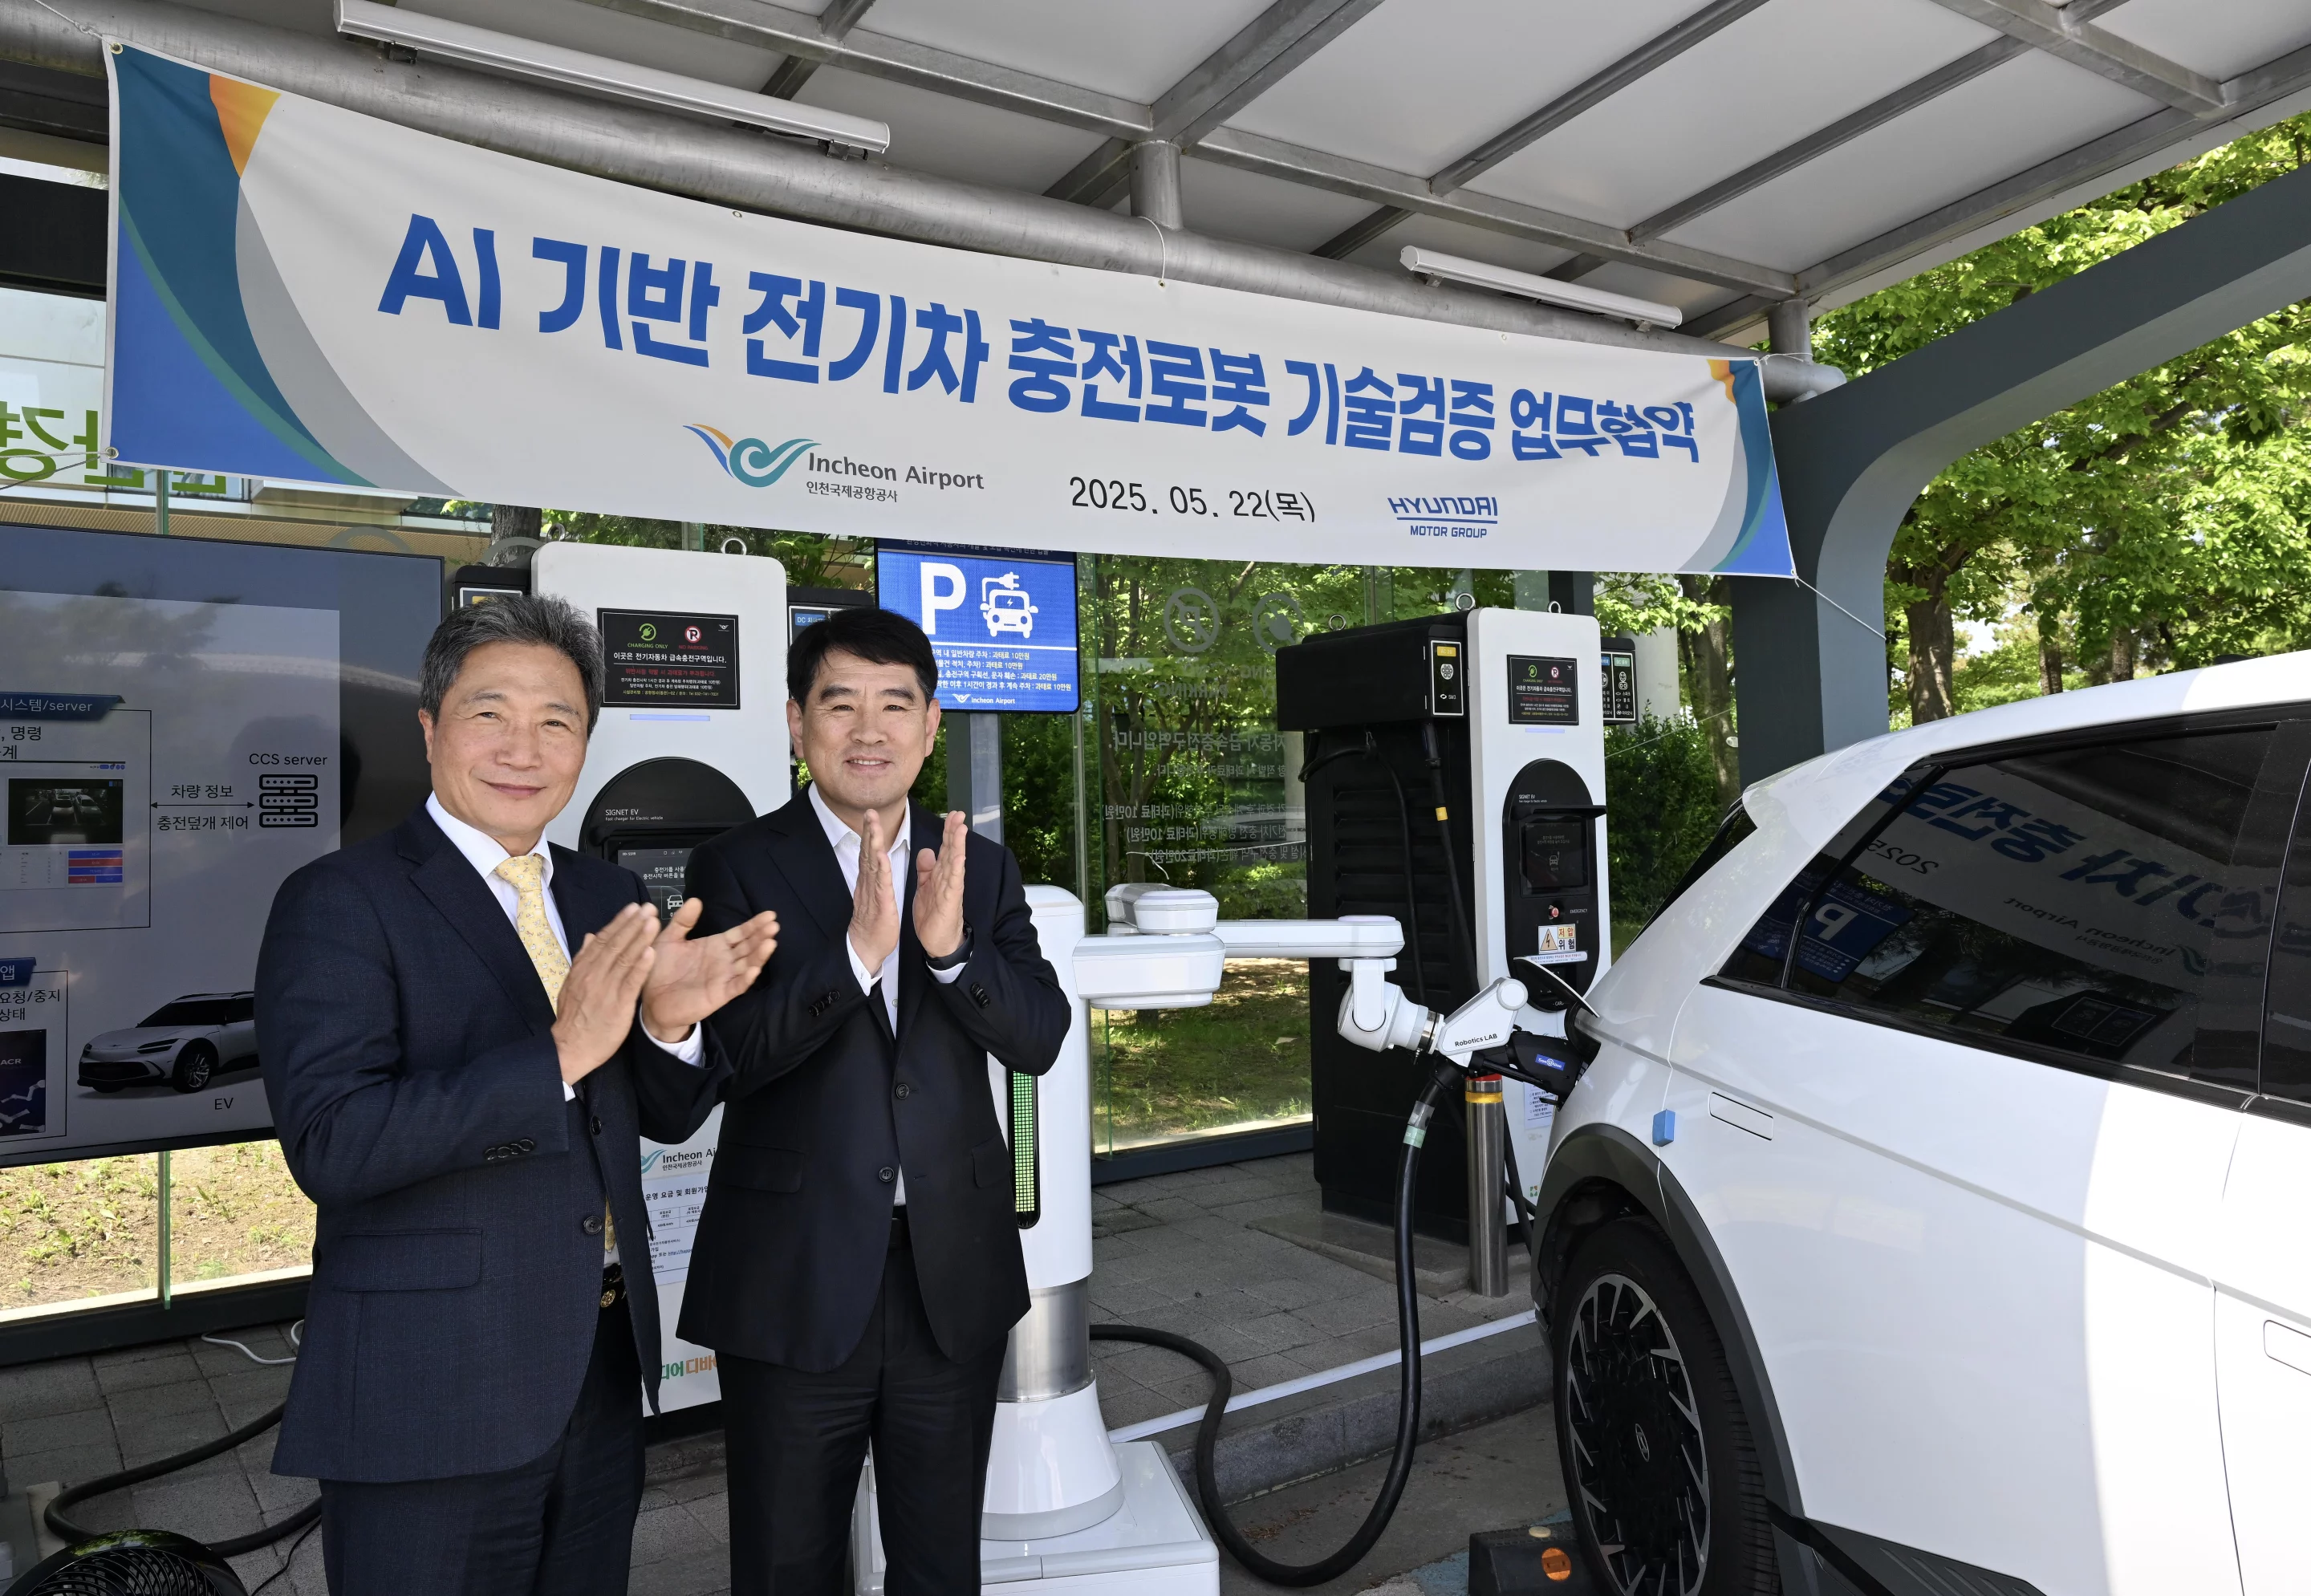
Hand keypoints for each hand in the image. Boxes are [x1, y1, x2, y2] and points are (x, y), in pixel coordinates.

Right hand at [552, 903, 656, 1084]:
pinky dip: (640, 967)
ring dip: (640, 938)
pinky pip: (630, 983)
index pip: (603, 940)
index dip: (619, 922)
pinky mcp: (617, 1005)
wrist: (569, 1047)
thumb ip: (583, 959)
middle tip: (649, 907)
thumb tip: (591, 936)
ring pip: (624, 959)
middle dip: (633, 924)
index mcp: (583, 968)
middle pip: (615, 944)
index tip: (633, 908)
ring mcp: (605, 989)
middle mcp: (593, 975)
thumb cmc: (574, 1017)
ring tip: (653, 921)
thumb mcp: (573, 984)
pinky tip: (651, 953)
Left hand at [641, 899, 779, 1040]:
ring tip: (770, 942)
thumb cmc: (660, 969)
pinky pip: (736, 986)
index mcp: (715, 946)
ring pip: (747, 964)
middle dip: (761, 936)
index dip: (754, 925)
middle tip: (774, 924)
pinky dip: (746, 979)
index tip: (769, 914)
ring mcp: (724, 978)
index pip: (740, 933)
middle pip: (748, 946)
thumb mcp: (669, 939)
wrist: (651, 1001)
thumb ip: (682, 921)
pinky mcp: (719, 995)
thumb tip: (696, 900)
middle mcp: (724, 961)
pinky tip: (754, 969)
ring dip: (759, 955)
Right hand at [848, 806, 899, 973]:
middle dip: (868, 831)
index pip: (869, 853)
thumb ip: (876, 878)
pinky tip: (881, 855)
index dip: (869, 834)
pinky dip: (881, 868)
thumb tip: (875, 863)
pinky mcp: (880, 903)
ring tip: (873, 825)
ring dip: (873, 843)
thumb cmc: (873, 923)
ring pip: (872, 863)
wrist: (867, 947)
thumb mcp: (876, 896)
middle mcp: (868, 883)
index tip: (870, 816)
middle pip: (867, 853)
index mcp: (870, 881)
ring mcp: (873, 892)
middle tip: (869, 812)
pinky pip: (880, 883)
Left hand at [914, 810, 967, 959]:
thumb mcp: (926, 887)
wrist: (938, 941)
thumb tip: (927, 850)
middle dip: (955, 832)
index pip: (945, 849)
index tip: (951, 815)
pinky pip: (954, 883)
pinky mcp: (950, 901)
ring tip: (961, 828)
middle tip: (959, 813)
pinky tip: (959, 857)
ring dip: (958, 845)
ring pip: (955, 863)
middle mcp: (948, 878)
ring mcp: (951, 889)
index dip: (948, 832)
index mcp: (940, 875)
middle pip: (952, 851)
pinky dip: (957, 869)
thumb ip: (926, 869)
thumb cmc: (933, 915)